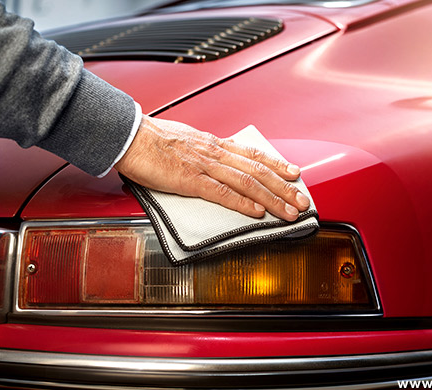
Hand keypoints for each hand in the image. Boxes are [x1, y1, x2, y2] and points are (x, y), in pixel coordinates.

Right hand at [114, 116, 309, 221]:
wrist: (129, 135)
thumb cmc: (152, 138)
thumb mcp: (187, 140)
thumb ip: (205, 152)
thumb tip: (216, 161)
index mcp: (214, 144)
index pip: (254, 154)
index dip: (278, 164)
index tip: (295, 173)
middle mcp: (215, 153)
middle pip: (259, 170)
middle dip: (284, 187)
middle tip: (302, 201)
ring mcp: (204, 166)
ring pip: (247, 182)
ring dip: (271, 199)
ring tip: (288, 212)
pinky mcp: (190, 179)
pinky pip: (221, 192)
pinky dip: (242, 203)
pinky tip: (256, 212)